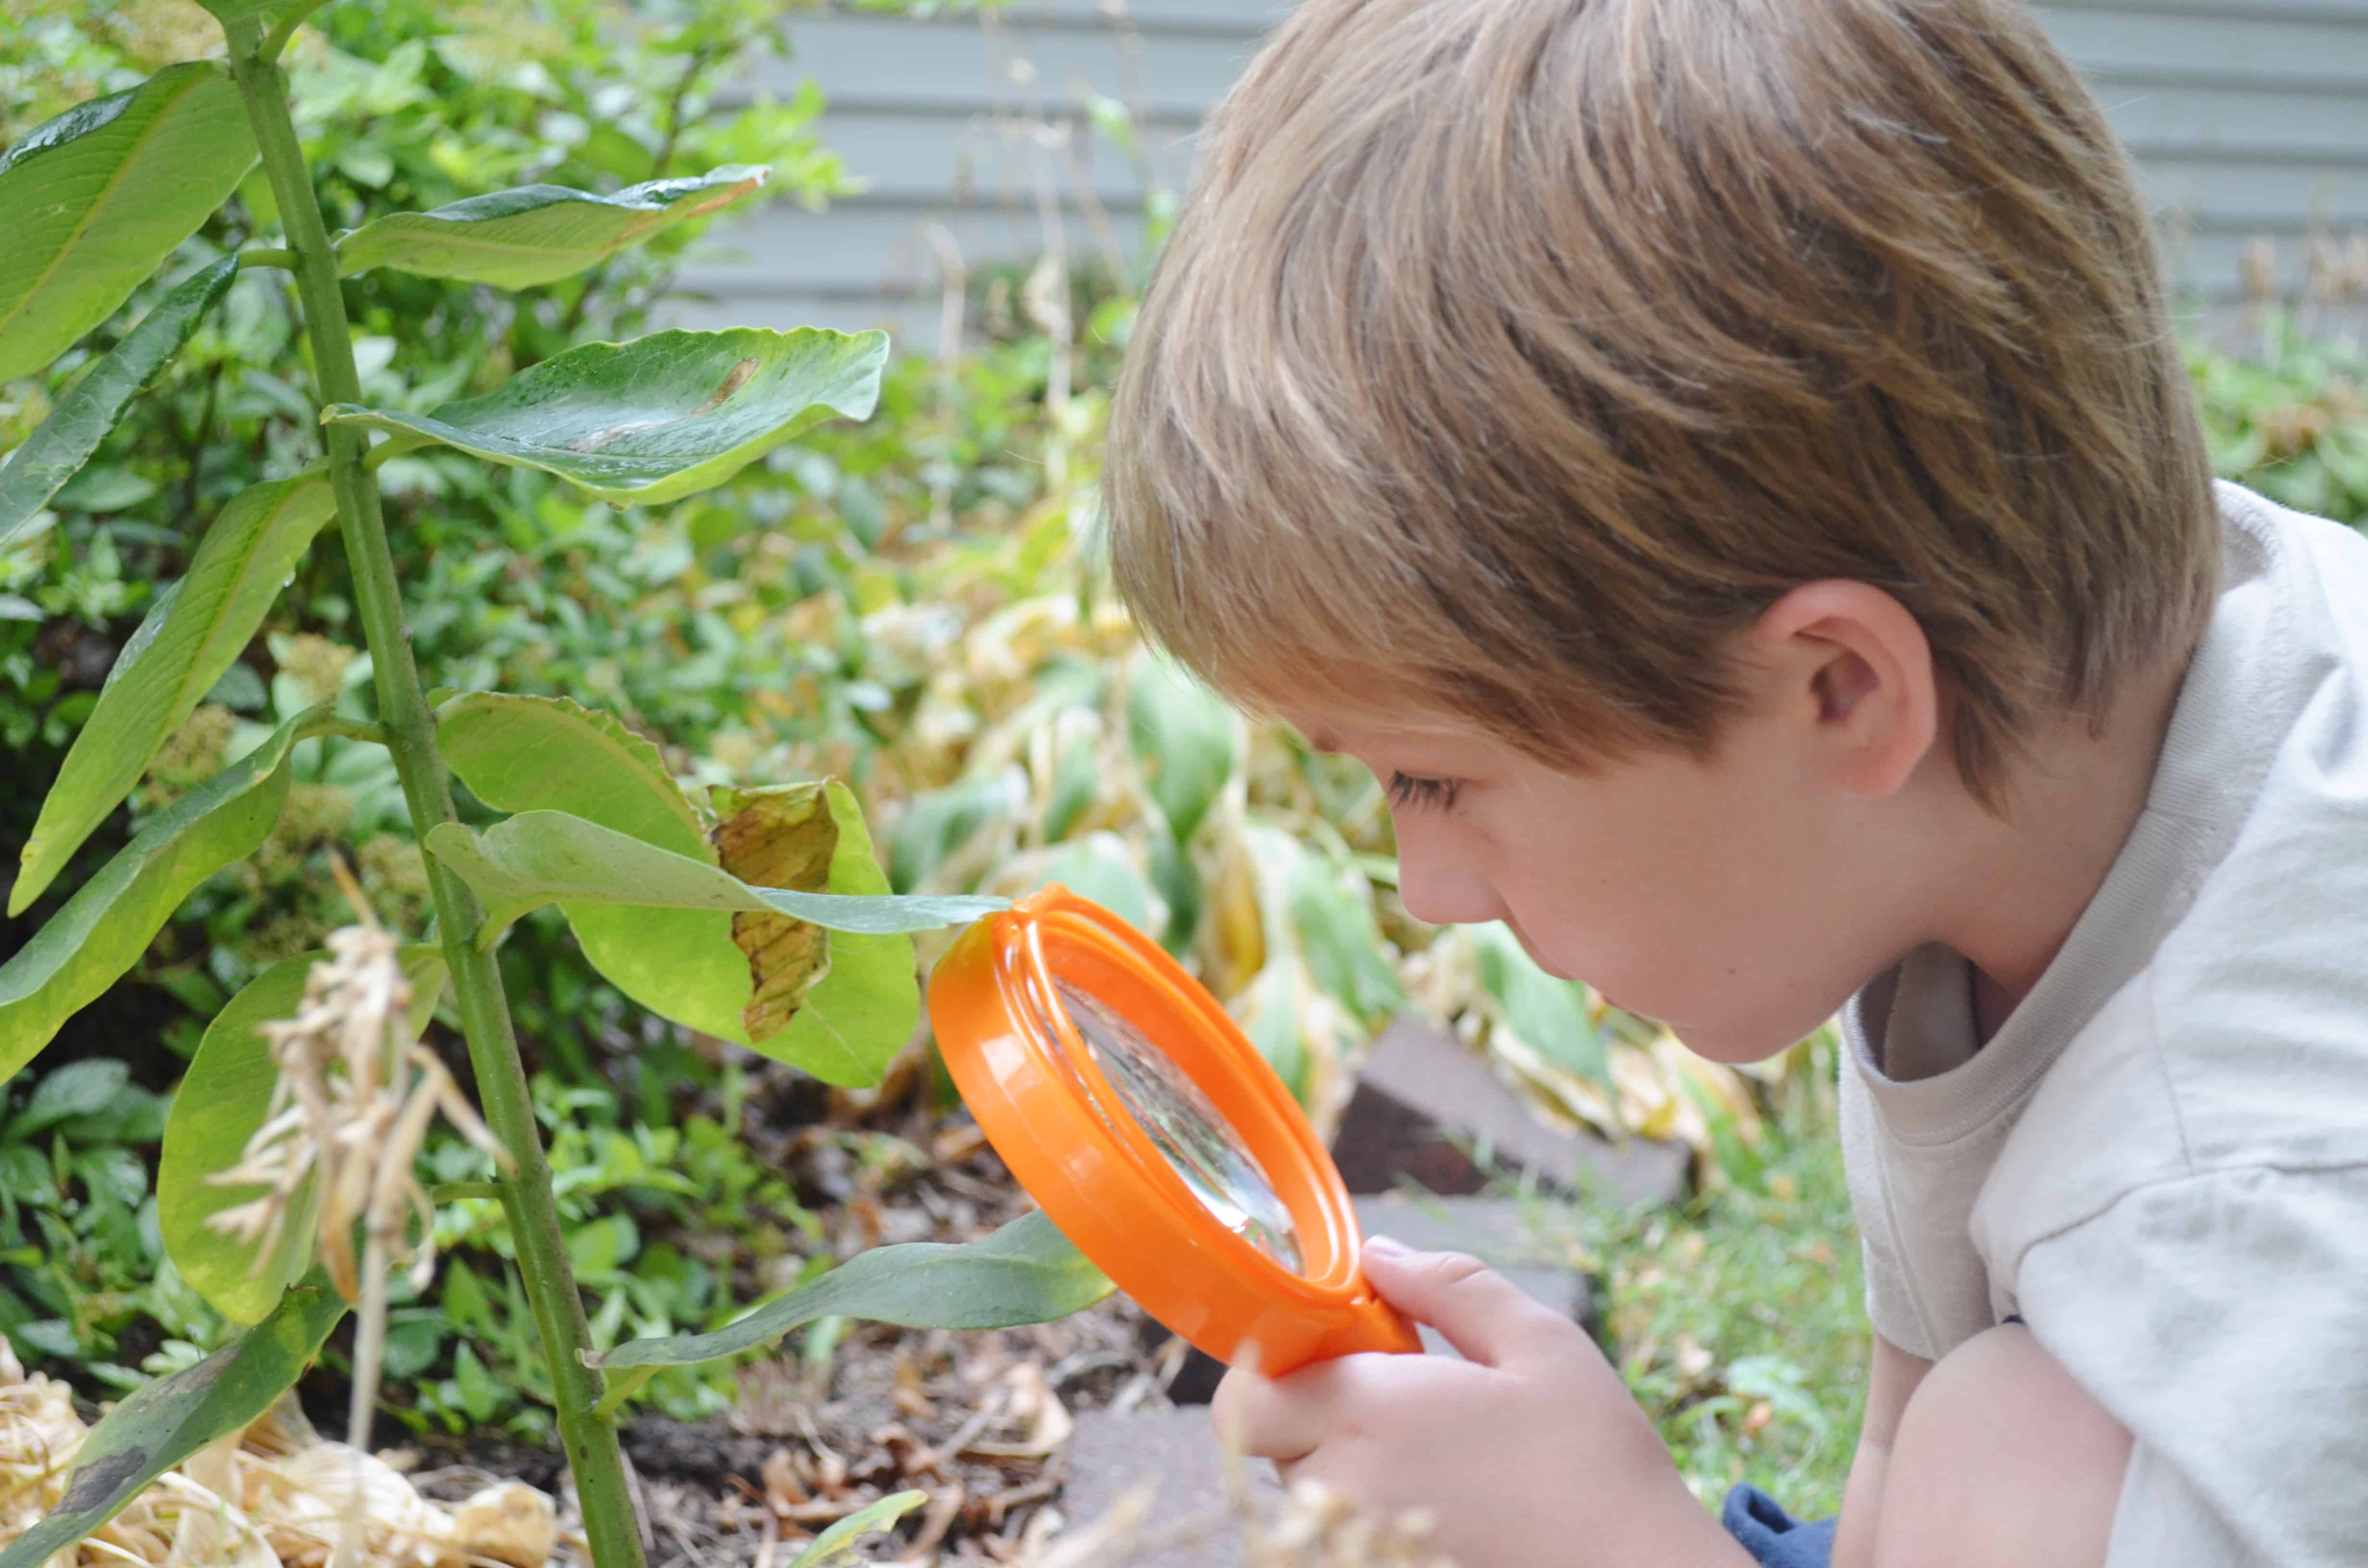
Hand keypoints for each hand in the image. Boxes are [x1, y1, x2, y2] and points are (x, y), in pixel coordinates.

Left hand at [1210, 1238, 1745, 1567]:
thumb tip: (1377, 1253)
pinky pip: (1345, 1527)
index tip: (1339, 1342)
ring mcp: (1358, 1543)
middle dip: (1319, 1404)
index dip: (1277, 1363)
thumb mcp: (1539, 1342)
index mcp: (1369, 1414)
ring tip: (1439, 1443)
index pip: (1247, 1396)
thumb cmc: (1595, 1458)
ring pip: (1308, 1484)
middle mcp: (1344, 1486)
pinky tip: (1448, 1488)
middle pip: (1276, 1437)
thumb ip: (1448, 1286)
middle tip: (1404, 1390)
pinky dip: (1375, 1500)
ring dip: (1347, 1453)